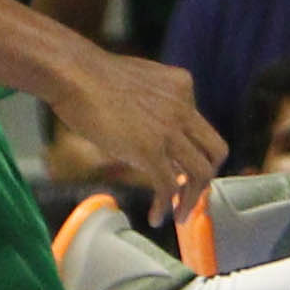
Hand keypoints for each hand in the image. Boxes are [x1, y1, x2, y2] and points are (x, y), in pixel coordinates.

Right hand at [56, 50, 227, 209]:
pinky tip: (156, 216)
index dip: (197, 153)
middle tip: (192, 196)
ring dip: (191, 199)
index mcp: (182, 87)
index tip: (185, 171)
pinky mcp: (150, 149)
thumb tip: (146, 128)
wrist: (73, 73)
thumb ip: (152, 103)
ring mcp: (169, 128)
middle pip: (216, 151)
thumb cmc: (90, 76)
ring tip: (179, 215)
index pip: (202, 127)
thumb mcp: (137, 82)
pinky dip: (166, 206)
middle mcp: (184, 107)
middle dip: (206, 178)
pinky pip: (169, 186)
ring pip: (200, 173)